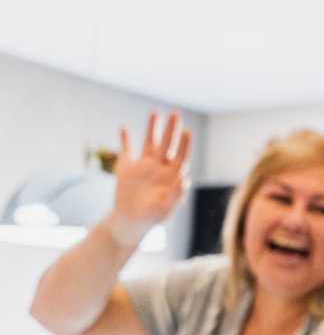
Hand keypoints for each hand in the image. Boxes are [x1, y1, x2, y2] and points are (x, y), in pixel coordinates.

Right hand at [110, 111, 189, 246]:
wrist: (132, 222)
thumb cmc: (152, 217)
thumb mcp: (166, 208)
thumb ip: (176, 194)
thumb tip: (185, 179)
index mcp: (172, 176)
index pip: (181, 156)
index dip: (185, 144)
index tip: (188, 131)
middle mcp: (160, 167)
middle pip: (167, 144)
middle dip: (171, 129)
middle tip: (175, 112)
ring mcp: (144, 166)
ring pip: (149, 142)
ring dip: (152, 128)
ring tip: (155, 112)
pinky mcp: (127, 168)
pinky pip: (126, 150)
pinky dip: (125, 140)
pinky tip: (124, 127)